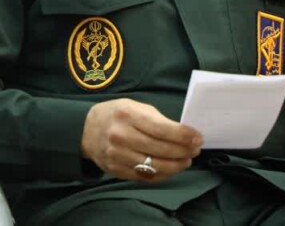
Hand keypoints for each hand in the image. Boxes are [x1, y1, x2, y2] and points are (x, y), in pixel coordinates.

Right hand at [80, 98, 201, 182]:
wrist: (86, 130)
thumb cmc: (116, 115)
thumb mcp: (135, 107)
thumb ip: (157, 119)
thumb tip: (184, 134)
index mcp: (127, 115)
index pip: (161, 129)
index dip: (183, 135)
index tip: (198, 138)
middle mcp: (120, 135)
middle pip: (160, 149)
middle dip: (183, 151)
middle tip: (195, 150)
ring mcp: (117, 155)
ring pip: (154, 166)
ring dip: (176, 165)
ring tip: (186, 160)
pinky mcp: (115, 170)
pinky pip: (145, 177)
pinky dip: (162, 174)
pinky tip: (170, 168)